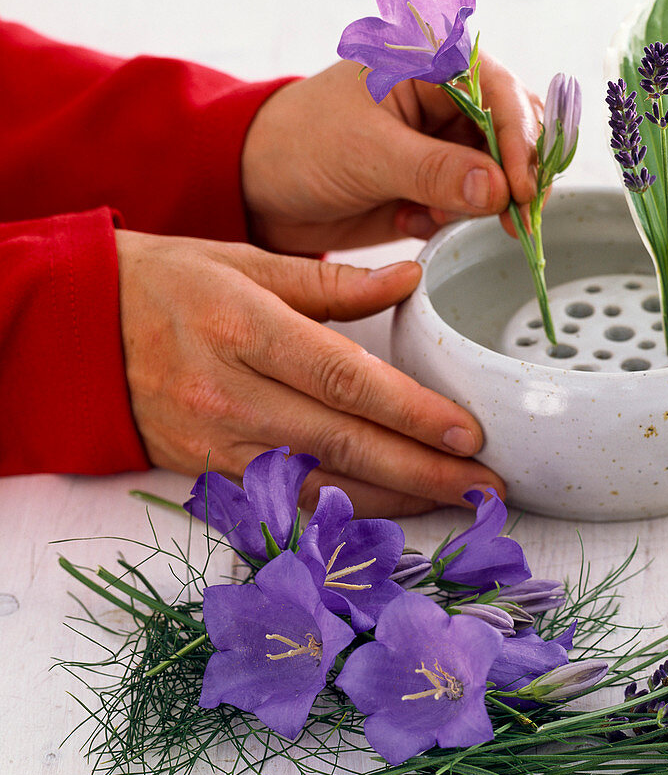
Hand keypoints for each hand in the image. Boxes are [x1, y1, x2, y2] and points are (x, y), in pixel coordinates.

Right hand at [116, 229, 503, 515]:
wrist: (76, 331)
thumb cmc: (168, 283)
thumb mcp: (246, 261)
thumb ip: (334, 281)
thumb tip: (409, 278)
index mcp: (246, 330)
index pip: (346, 379)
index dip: (411, 411)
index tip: (468, 433)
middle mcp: (232, 395)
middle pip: (344, 442)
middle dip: (424, 470)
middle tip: (485, 486)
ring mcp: (217, 443)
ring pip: (321, 482)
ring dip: (396, 500)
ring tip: (456, 504)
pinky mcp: (208, 471)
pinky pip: (287, 499)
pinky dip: (344, 510)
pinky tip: (391, 514)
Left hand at [240, 54, 541, 253]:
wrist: (258, 190)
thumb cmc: (300, 145)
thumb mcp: (366, 153)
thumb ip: (435, 170)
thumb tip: (499, 190)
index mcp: (430, 64)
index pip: (499, 92)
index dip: (518, 139)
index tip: (522, 189)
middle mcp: (448, 99)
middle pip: (514, 132)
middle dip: (518, 176)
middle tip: (515, 218)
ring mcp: (447, 144)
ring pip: (501, 173)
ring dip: (487, 203)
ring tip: (434, 215)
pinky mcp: (440, 184)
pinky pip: (476, 204)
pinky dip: (459, 219)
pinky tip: (417, 220)